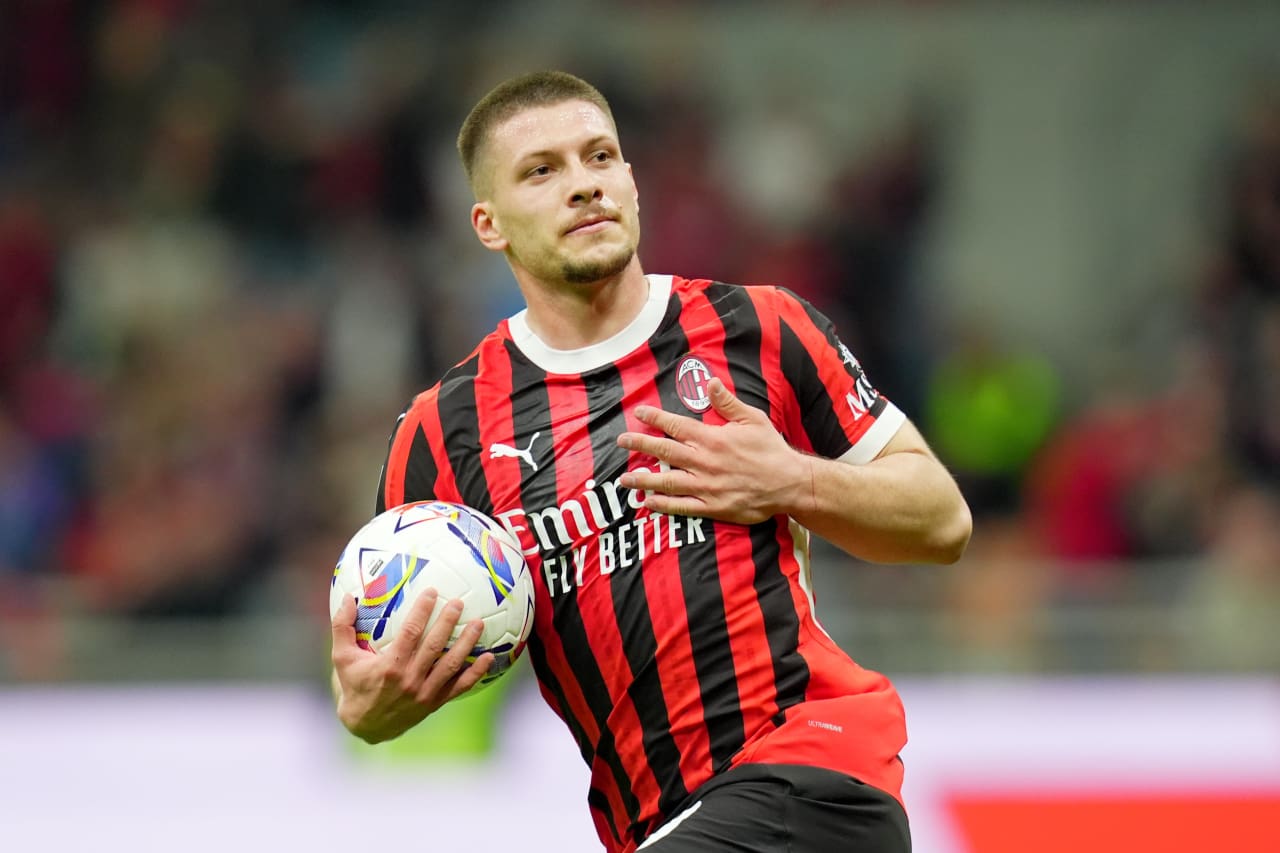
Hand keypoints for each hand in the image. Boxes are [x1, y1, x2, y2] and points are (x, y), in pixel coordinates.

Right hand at [330, 588, 493, 742]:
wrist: (365, 727)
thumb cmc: (354, 687)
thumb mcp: (342, 658)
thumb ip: (342, 628)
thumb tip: (345, 598)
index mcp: (389, 667)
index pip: (410, 632)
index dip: (423, 610)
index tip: (433, 592)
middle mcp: (410, 680)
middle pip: (435, 645)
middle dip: (448, 622)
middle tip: (459, 602)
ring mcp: (425, 693)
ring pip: (451, 664)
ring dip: (467, 643)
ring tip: (479, 624)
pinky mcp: (435, 703)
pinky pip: (459, 687)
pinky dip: (475, 673)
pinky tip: (488, 658)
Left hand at [616, 378, 812, 523]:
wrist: (789, 483)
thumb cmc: (771, 449)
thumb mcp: (752, 419)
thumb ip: (727, 403)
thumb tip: (710, 382)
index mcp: (712, 439)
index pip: (676, 426)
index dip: (655, 418)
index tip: (639, 413)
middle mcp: (704, 462)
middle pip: (664, 452)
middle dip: (640, 445)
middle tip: (621, 441)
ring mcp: (706, 487)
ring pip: (667, 482)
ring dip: (643, 480)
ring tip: (625, 479)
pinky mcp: (712, 507)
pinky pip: (682, 507)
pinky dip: (663, 505)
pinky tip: (648, 503)